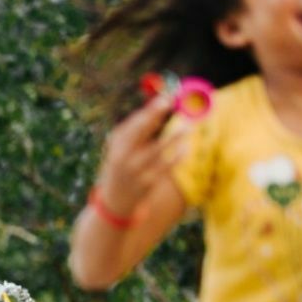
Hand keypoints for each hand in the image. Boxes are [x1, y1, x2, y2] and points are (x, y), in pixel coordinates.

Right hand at [93, 92, 190, 216]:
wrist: (114, 203)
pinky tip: (186, 148)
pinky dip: (177, 156)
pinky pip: (166, 167)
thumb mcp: (119, 149)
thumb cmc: (120, 168)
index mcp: (116, 146)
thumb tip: (157, 109)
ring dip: (175, 137)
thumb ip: (136, 131)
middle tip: (173, 103)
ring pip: (158, 150)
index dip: (151, 110)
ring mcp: (135, 171)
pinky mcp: (147, 184)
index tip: (166, 98)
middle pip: (142, 132)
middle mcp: (123, 157)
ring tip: (188, 127)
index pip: (134, 124)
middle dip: (157, 116)